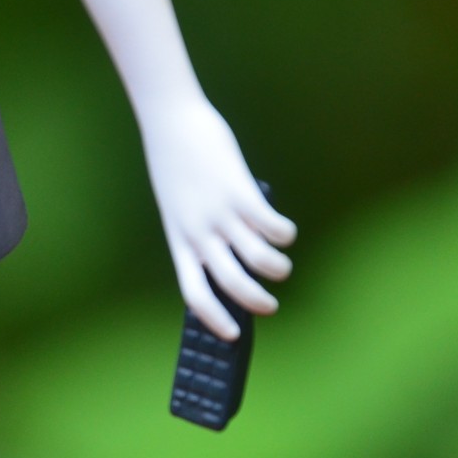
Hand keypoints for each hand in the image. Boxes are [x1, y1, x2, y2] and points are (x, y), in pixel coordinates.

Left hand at [139, 96, 296, 339]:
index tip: (233, 334)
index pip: (194, 294)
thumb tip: (237, 254)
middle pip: (232, 284)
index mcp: (180, 242)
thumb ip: (200, 233)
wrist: (171, 123)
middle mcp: (199, 234)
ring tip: (282, 265)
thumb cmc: (177, 166)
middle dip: (257, 303)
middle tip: (270, 306)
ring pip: (258, 259)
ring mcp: (219, 214)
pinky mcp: (239, 191)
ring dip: (278, 269)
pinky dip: (285, 234)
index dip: (215, 319)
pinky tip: (286, 232)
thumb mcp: (179, 208)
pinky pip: (271, 227)